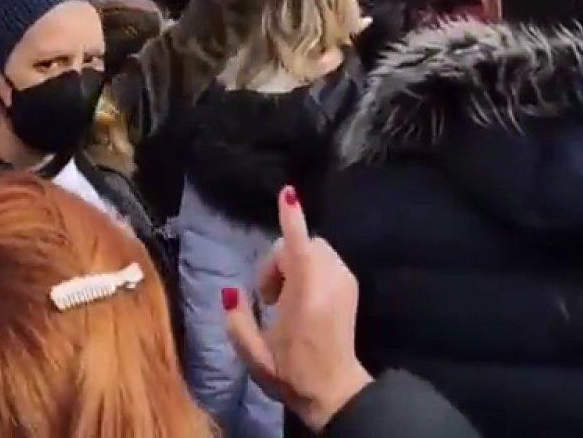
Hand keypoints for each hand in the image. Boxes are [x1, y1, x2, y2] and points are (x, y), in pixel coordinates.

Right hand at [224, 187, 371, 432]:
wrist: (335, 390)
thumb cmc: (291, 372)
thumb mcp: (254, 354)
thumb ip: (237, 320)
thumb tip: (230, 293)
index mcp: (306, 293)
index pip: (296, 244)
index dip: (291, 217)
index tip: (288, 192)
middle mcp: (330, 279)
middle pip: (300, 245)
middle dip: (279, 260)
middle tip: (269, 296)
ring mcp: (345, 280)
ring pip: (314, 249)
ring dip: (295, 263)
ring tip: (284, 299)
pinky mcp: (352, 285)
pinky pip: (326, 260)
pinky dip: (310, 267)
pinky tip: (302, 299)